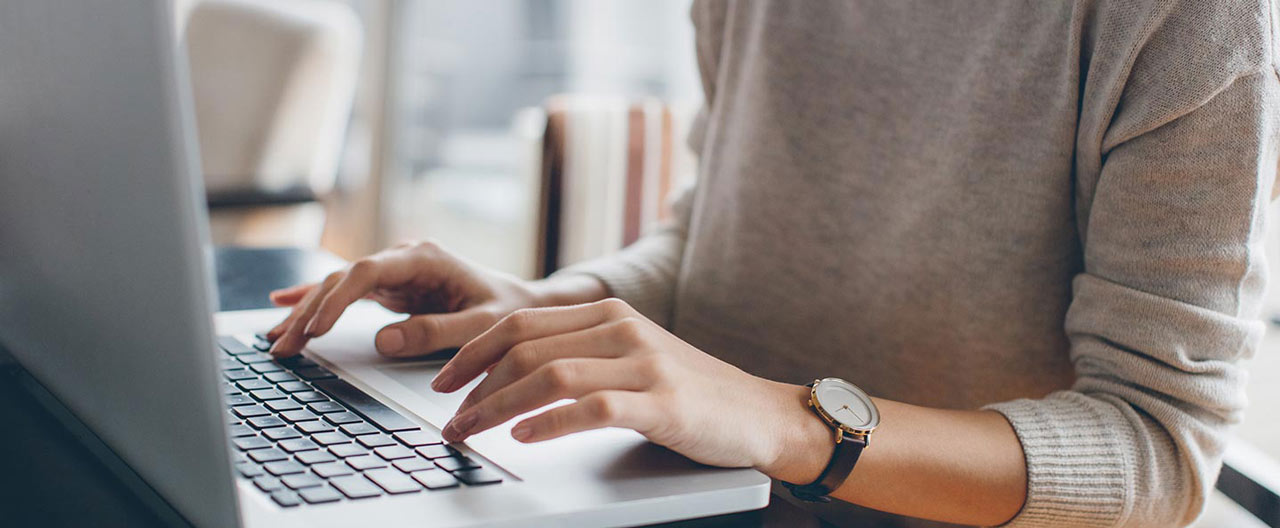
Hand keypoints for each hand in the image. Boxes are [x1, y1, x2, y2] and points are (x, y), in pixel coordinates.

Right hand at [266, 241, 553, 357]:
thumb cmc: (508, 312)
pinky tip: (282, 303)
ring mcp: (395, 272)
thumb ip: (436, 332)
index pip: (368, 272)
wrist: (523, 304)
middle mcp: (404, 259)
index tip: (315, 327)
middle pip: (343, 279)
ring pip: (337, 286)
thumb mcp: (481, 325)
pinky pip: (345, 292)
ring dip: (305, 312)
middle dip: (309, 312)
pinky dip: (315, 299)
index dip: (337, 298)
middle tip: (283, 345)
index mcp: (425, 259)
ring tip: (276, 340)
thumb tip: (383, 341)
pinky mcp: (391, 288)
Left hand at [434, 298, 822, 471]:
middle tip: (448, 418)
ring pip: (550, 375)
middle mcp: (622, 329)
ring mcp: (644, 364)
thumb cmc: (689, 392)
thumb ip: (581, 354)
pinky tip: (524, 436)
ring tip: (471, 431)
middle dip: (474, 384)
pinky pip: (592, 408)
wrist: (759, 413)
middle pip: (525, 346)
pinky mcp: (662, 403)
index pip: (521, 323)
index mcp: (609, 313)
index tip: (443, 382)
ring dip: (498, 407)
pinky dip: (550, 422)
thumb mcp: (632, 357)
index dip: (472, 352)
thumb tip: (510, 375)